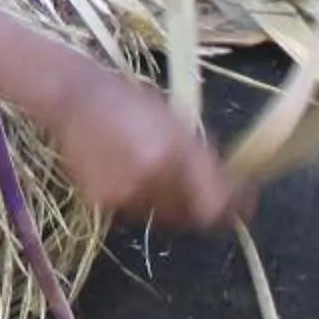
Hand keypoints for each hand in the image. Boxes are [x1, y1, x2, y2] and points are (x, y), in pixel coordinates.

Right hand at [37, 63, 249, 229]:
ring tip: (159, 174)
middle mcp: (153, 179)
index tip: (244, 207)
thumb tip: (234, 188)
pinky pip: (137, 214)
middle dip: (201, 207)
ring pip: (164, 218)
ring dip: (171, 205)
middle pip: (192, 216)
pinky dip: (142, 202)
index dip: (233, 209)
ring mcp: (127, 195)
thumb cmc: (131, 103)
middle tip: (201, 190)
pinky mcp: (105, 204)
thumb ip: (204, 159)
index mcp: (175, 153)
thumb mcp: (176, 122)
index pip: (215, 203)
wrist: (75, 100)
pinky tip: (132, 175)